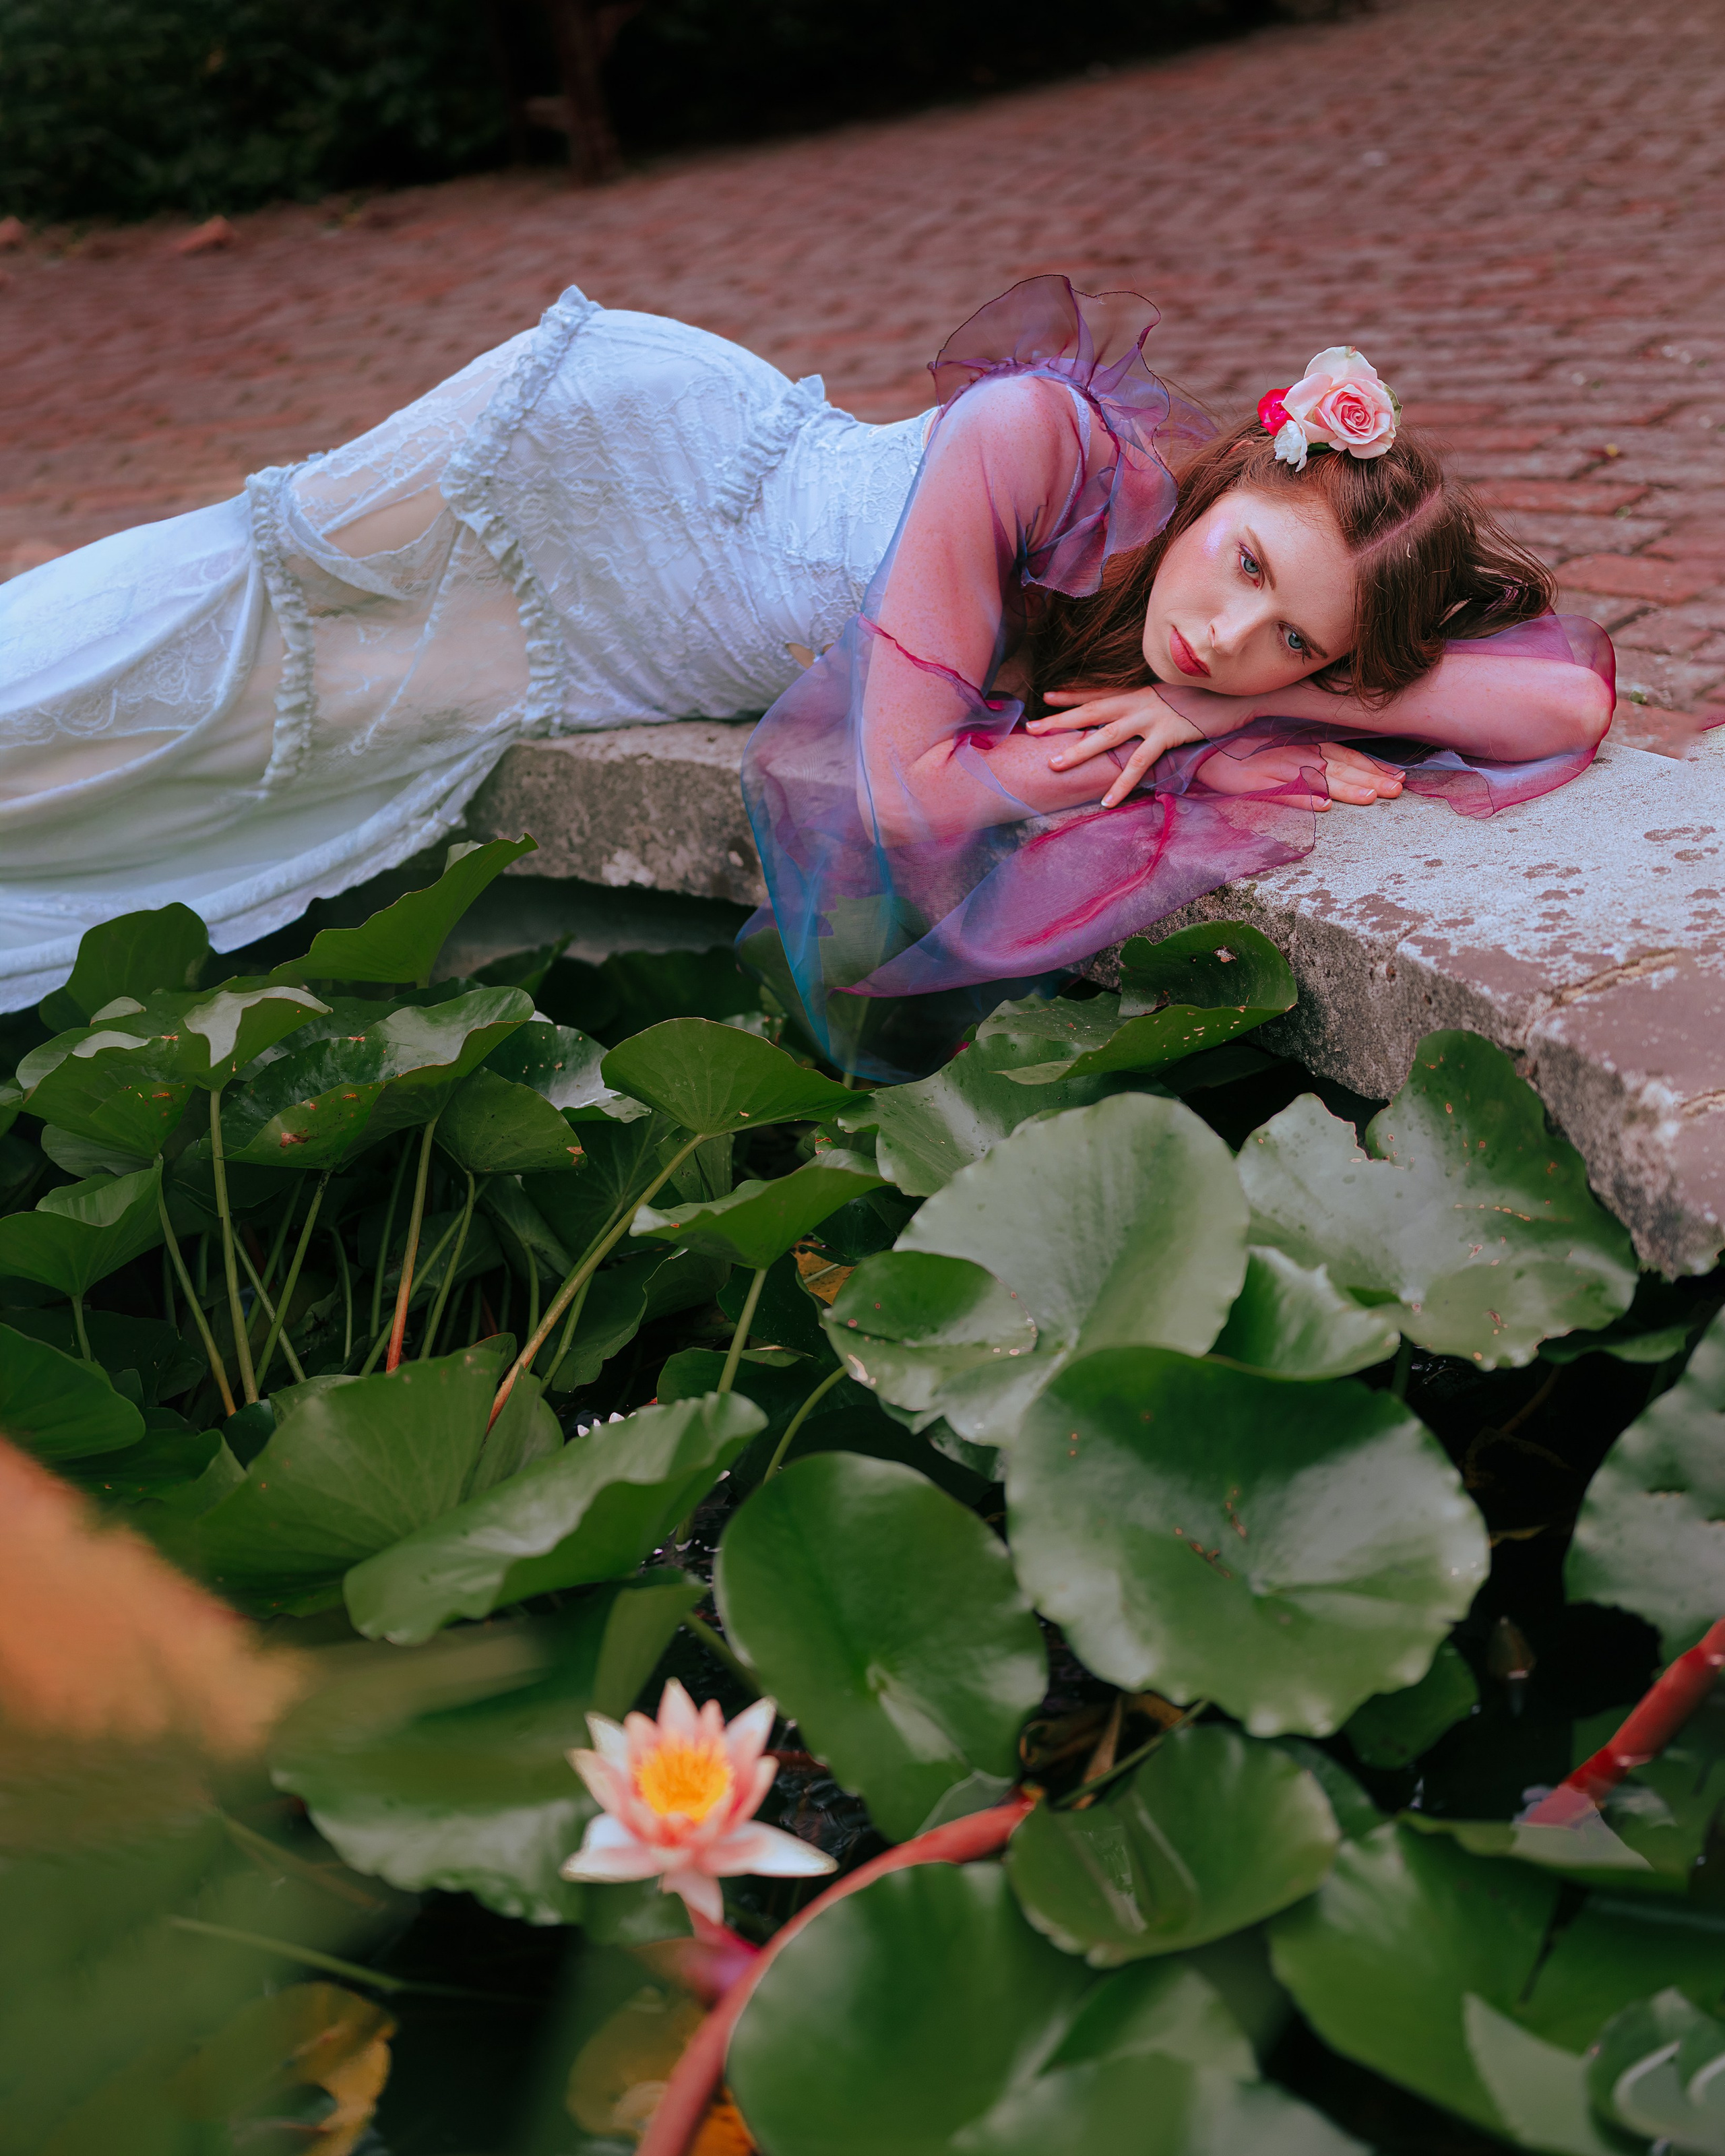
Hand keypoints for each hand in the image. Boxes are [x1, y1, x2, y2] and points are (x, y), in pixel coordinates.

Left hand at [1025, 684, 1207, 808]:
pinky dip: (1121, 784)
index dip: (1072, 694)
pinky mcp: (1168, 733)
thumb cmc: (1209, 697)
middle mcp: (1140, 701)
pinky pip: (1139, 763)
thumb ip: (1154, 705)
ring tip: (1054, 765)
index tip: (1047, 696)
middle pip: (1092, 710)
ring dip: (1079, 750)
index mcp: (1139, 692)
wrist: (1239, 693)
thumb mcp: (1175, 696)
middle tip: (1032, 729)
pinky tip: (1106, 801)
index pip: (1099, 692)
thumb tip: (1144, 716)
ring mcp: (1152, 716)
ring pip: (1107, 735)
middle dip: (1060, 720)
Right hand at [1196, 739, 1404, 811]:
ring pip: (1318, 777)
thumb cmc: (1246, 749)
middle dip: (1370, 779)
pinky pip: (1283, 792)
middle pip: (1340, 767)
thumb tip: (1345, 773)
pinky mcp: (1255, 782)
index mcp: (1306, 745)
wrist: (1204, 748)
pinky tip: (1322, 806)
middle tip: (1396, 791)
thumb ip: (1313, 756)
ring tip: (1369, 798)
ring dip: (1345, 787)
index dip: (1374, 767)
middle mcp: (1296, 753)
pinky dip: (1303, 798)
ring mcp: (1277, 767)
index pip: (1348, 755)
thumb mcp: (1284, 747)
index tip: (1400, 779)